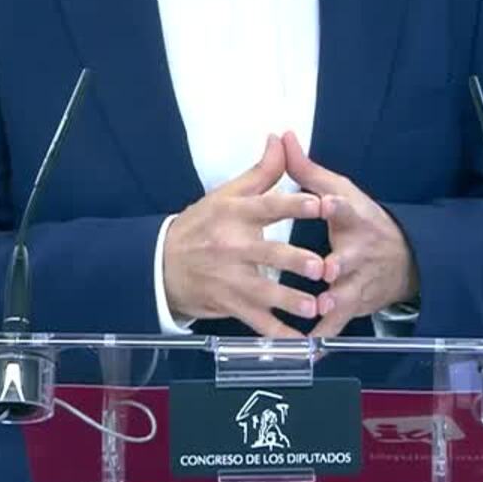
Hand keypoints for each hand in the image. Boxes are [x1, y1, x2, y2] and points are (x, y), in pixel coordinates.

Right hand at [163, 134, 327, 337]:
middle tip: (321, 266)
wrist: (161, 264)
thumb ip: (260, 172)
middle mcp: (233, 246)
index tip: (322, 204)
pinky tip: (301, 342)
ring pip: (264, 291)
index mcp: (236, 214)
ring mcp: (231, 278)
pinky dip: (279, 335)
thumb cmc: (200, 226)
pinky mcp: (230, 304)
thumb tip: (280, 139)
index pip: (269, 206)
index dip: (296, 205)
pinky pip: (258, 322)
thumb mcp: (225, 194)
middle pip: (268, 253)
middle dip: (295, 261)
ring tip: (314, 307)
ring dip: (290, 301)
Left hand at [281, 132, 417, 336]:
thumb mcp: (338, 190)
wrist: (402, 259)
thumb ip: (305, 169)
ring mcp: (357, 282)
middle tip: (325, 269)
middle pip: (348, 259)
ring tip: (318, 310)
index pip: (346, 208)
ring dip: (333, 304)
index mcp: (352, 219)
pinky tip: (307, 349)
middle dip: (338, 265)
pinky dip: (323, 337)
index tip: (327, 202)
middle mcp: (358, 252)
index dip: (337, 205)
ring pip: (345, 295)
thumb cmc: (360, 221)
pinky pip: (336, 325)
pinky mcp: (353, 306)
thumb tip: (282, 136)